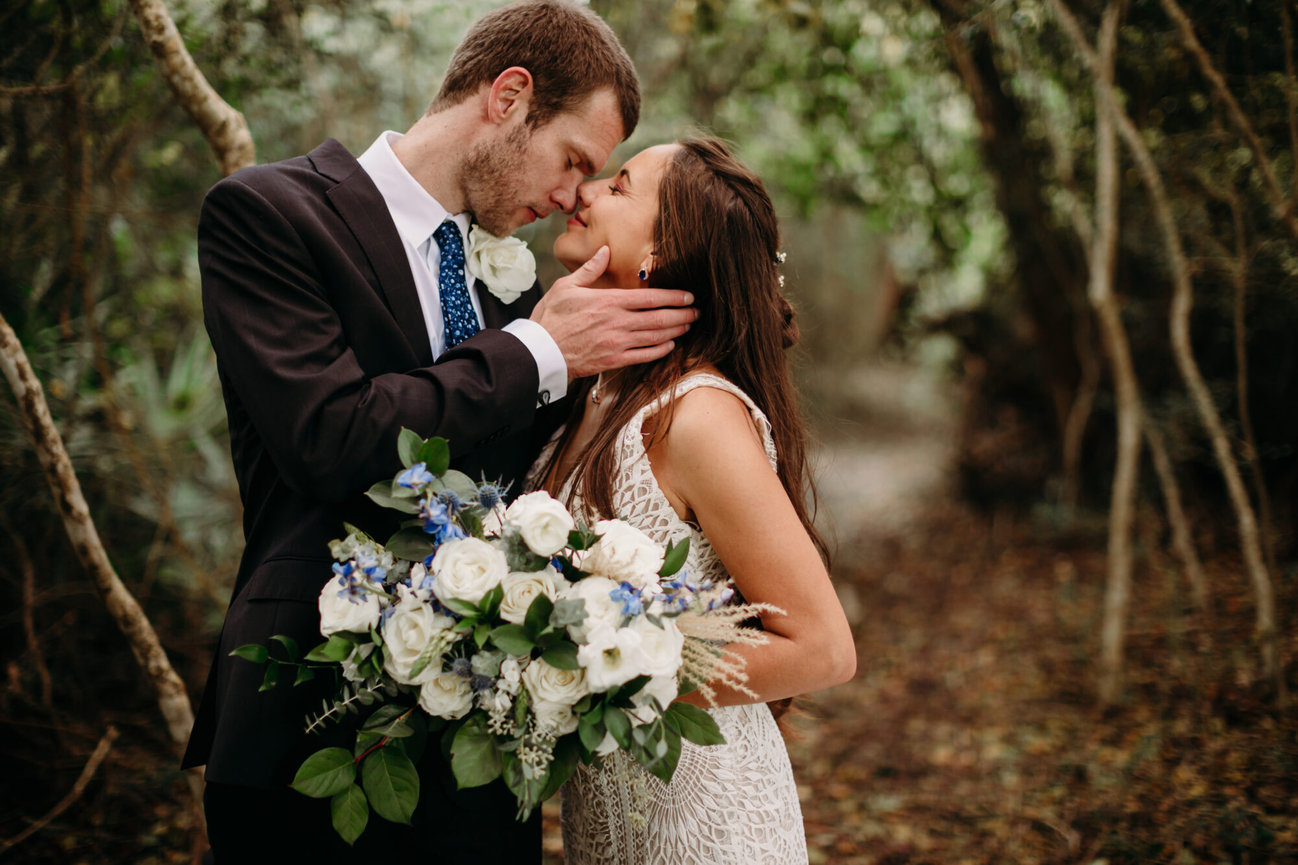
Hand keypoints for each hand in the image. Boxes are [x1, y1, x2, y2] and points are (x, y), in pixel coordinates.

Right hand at [530, 246, 696, 379]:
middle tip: (697, 312)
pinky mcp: (614, 360)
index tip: (688, 296)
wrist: (539, 351)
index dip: (674, 297)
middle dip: (682, 314)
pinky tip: (670, 346)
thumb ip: (590, 269)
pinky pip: (644, 356)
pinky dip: (660, 350)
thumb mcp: (566, 286)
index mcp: (609, 301)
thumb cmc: (550, 317)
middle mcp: (618, 322)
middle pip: (659, 318)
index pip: (650, 298)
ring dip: (676, 331)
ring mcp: (618, 343)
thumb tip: (605, 251)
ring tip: (689, 326)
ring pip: (656, 336)